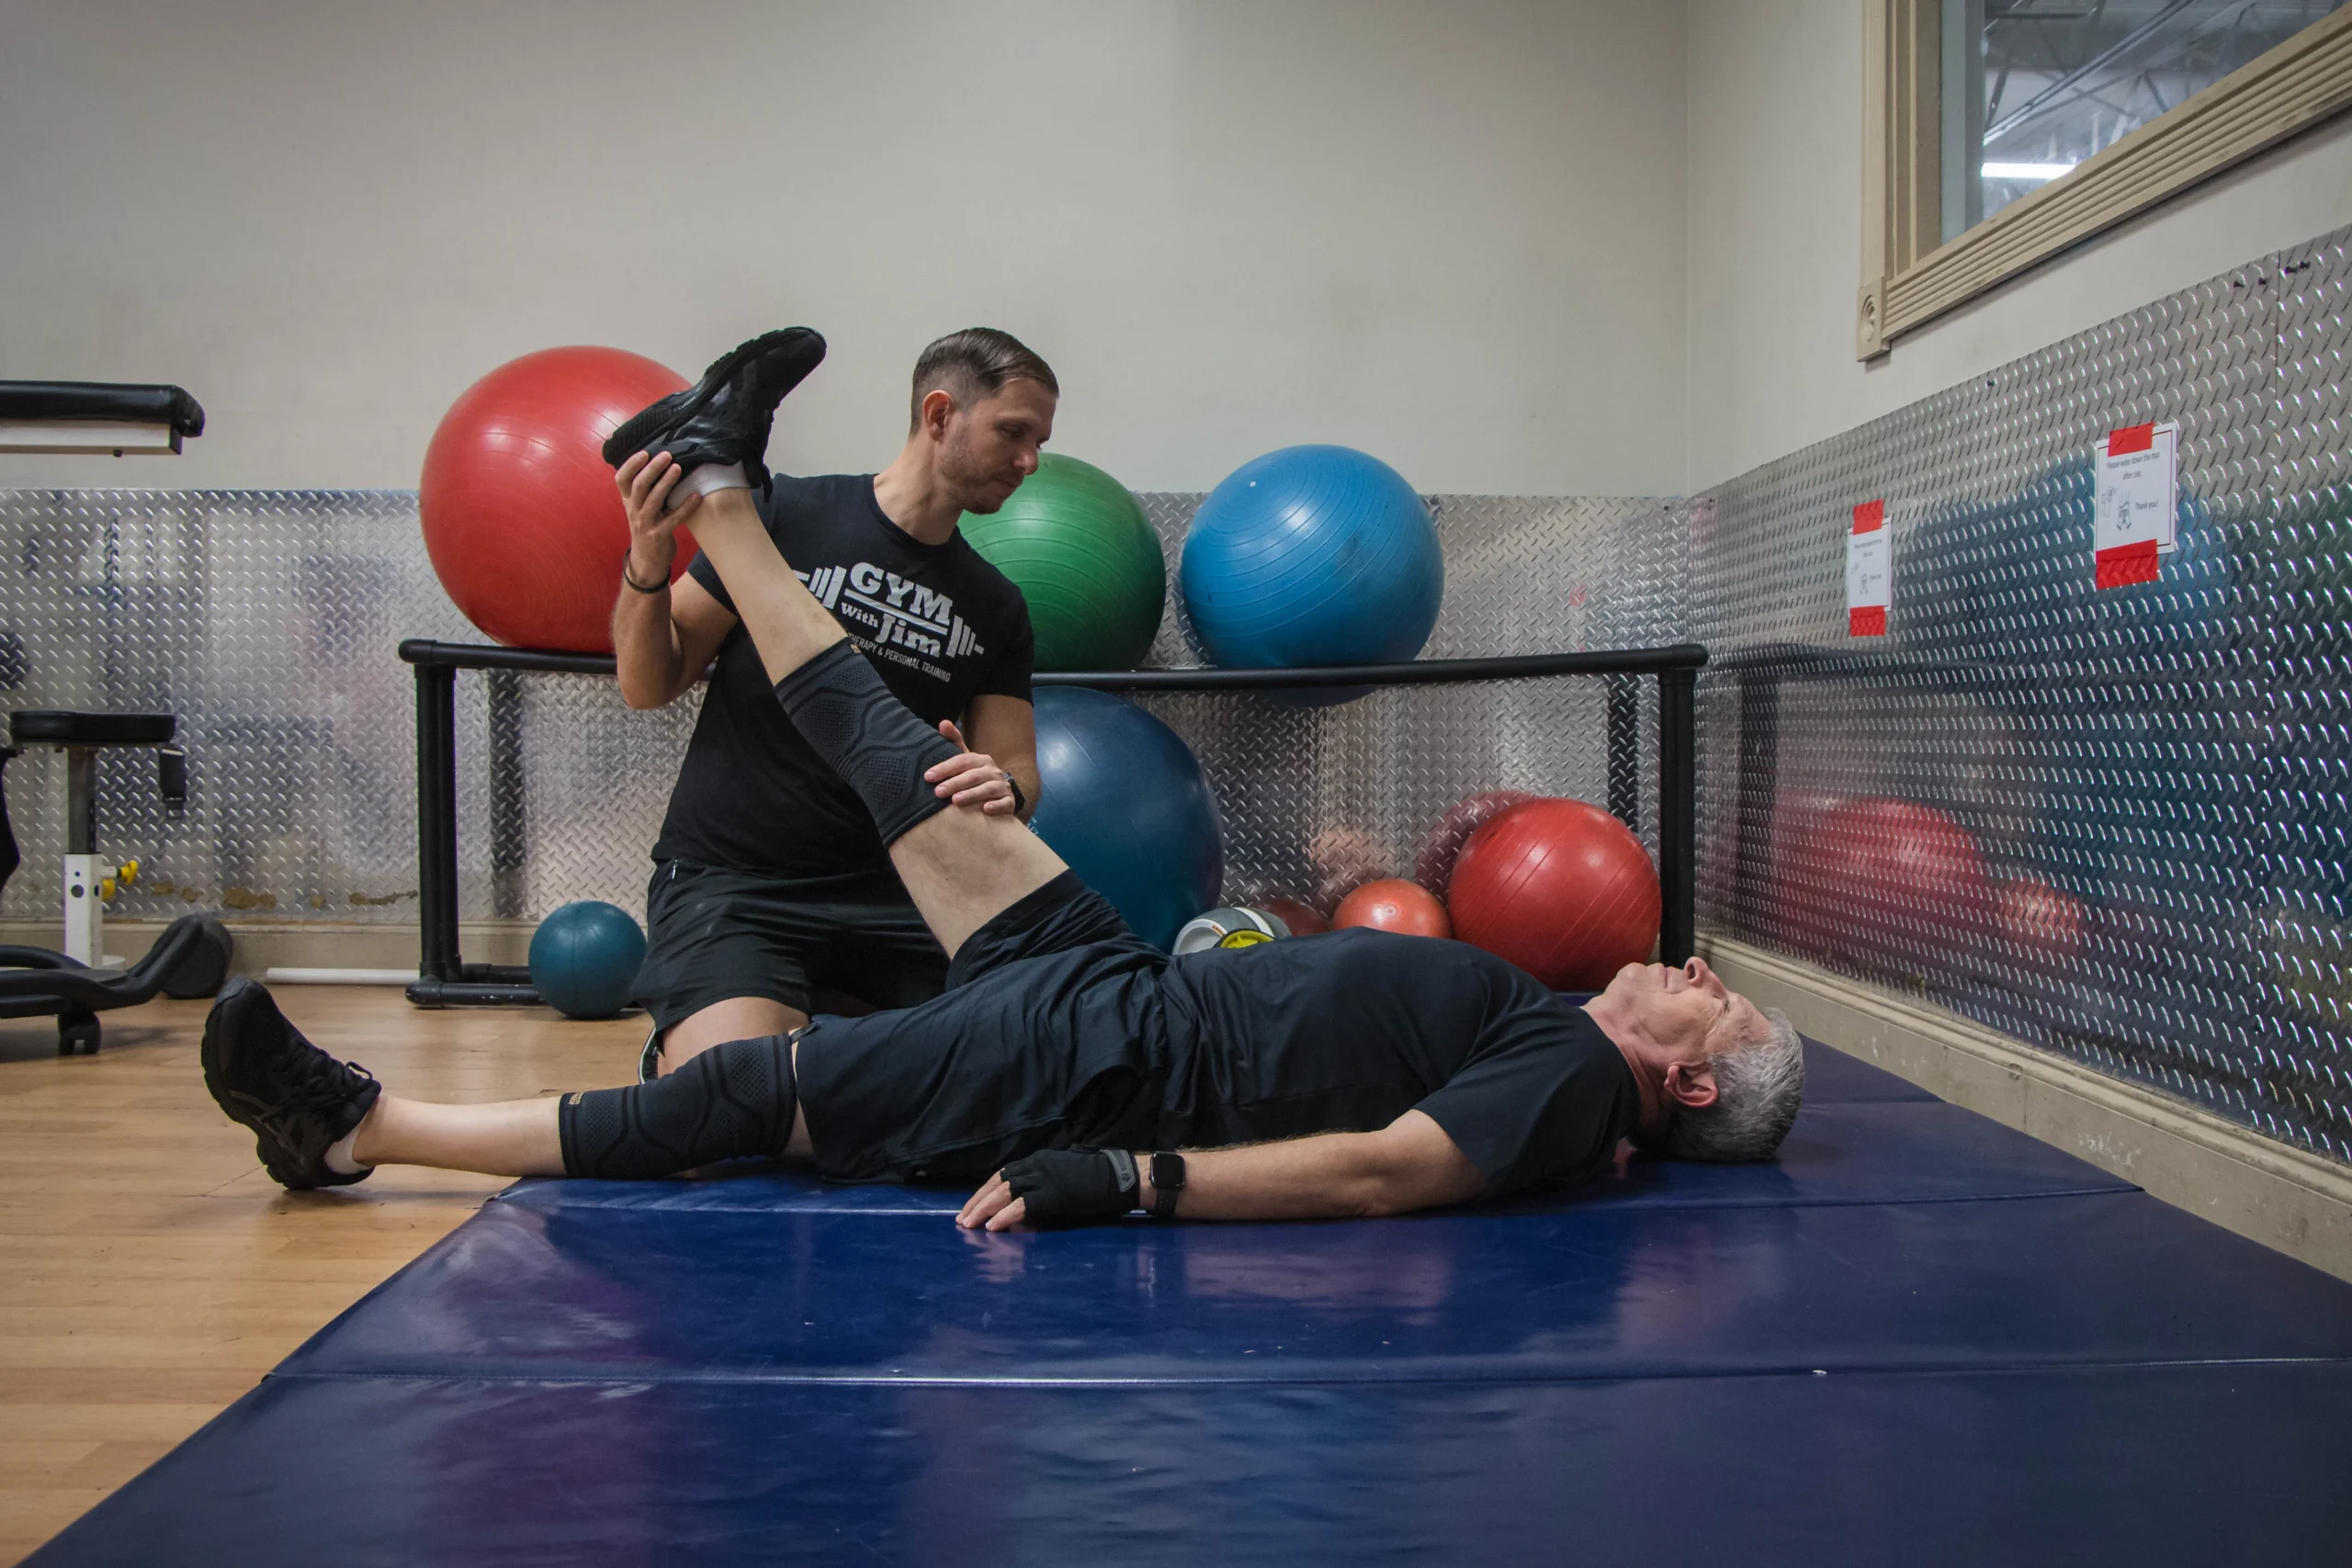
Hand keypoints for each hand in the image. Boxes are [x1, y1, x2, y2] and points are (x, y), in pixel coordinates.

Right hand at [615, 450, 698, 584]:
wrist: (647, 560)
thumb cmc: (648, 527)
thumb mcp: (640, 508)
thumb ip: (645, 490)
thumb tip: (660, 462)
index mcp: (628, 501)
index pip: (621, 480)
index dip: (630, 465)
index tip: (645, 452)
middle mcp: (634, 511)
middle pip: (639, 486)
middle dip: (652, 469)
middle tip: (667, 455)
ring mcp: (645, 524)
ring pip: (653, 500)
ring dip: (666, 483)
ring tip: (678, 468)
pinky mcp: (659, 536)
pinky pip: (673, 519)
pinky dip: (685, 507)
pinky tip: (697, 496)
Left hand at [928, 720, 1017, 814]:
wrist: (999, 794)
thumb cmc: (975, 776)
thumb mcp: (965, 759)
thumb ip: (954, 741)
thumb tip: (943, 723)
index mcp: (980, 760)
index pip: (961, 761)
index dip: (945, 768)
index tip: (928, 776)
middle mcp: (993, 771)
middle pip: (973, 775)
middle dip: (955, 783)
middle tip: (938, 792)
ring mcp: (1002, 786)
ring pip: (988, 789)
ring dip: (972, 794)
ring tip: (956, 801)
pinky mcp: (1010, 801)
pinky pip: (1005, 803)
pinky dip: (996, 806)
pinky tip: (985, 809)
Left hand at [958, 1148, 1134, 1229]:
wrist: (1121, 1178)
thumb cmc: (1096, 1180)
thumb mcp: (1063, 1176)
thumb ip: (1042, 1184)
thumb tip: (1024, 1203)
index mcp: (1038, 1160)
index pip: (1002, 1175)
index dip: (984, 1192)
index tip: (971, 1206)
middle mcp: (1036, 1165)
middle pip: (997, 1182)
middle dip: (977, 1201)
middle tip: (962, 1220)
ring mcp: (1044, 1178)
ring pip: (1004, 1192)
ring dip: (983, 1209)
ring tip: (969, 1225)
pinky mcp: (1053, 1194)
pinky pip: (1022, 1205)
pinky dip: (1004, 1216)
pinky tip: (992, 1227)